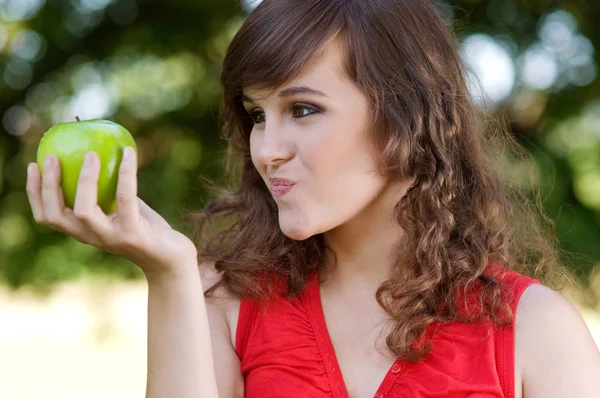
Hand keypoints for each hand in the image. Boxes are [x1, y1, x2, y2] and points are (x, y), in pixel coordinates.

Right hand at [26, 147, 198, 277]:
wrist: (173, 261)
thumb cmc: (148, 230)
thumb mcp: (125, 209)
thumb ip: (111, 191)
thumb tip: (101, 152)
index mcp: (85, 231)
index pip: (48, 216)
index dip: (35, 192)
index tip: (34, 165)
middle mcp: (93, 237)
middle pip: (56, 215)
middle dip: (48, 186)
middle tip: (53, 157)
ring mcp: (112, 238)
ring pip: (84, 211)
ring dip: (84, 180)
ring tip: (90, 154)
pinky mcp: (134, 234)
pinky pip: (126, 199)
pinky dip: (125, 173)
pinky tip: (129, 153)